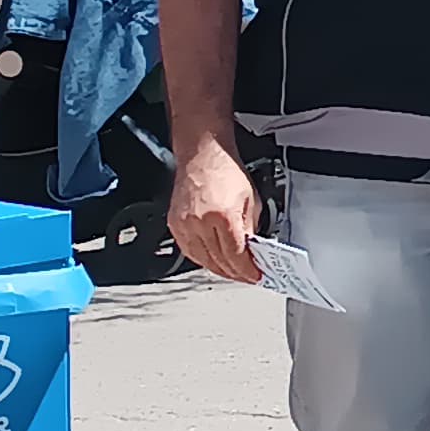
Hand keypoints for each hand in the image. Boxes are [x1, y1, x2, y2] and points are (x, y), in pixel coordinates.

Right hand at [169, 135, 263, 282]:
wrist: (202, 154)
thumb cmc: (226, 170)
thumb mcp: (252, 200)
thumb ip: (252, 227)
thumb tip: (253, 249)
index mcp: (223, 216)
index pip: (236, 255)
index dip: (247, 270)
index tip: (255, 276)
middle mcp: (200, 223)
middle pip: (219, 261)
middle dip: (235, 272)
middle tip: (247, 276)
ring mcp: (184, 225)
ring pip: (202, 260)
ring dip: (219, 269)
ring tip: (233, 272)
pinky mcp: (174, 224)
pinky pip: (189, 251)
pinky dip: (202, 259)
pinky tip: (213, 261)